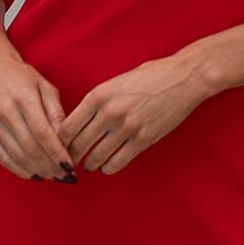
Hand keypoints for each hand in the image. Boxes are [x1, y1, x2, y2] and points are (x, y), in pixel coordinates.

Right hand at [0, 47, 75, 183]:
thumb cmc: (21, 77)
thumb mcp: (46, 87)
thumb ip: (56, 112)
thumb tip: (65, 137)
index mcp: (23, 98)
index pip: (42, 133)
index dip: (57, 153)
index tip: (70, 166)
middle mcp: (6, 112)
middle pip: (30, 149)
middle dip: (50, 167)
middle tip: (66, 176)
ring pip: (17, 157)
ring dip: (38, 171)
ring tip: (54, 177)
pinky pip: (4, 159)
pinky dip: (20, 170)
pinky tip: (35, 174)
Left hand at [57, 54, 208, 175]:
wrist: (183, 78)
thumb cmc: (150, 76)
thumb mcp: (116, 81)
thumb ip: (98, 100)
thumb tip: (80, 121)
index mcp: (99, 94)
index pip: (68, 126)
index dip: (60, 141)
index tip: (60, 147)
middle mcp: (109, 112)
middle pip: (79, 144)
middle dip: (71, 156)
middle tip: (69, 161)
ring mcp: (126, 127)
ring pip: (96, 157)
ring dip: (89, 164)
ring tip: (88, 166)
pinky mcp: (143, 139)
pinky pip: (117, 162)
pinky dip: (108, 168)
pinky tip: (106, 167)